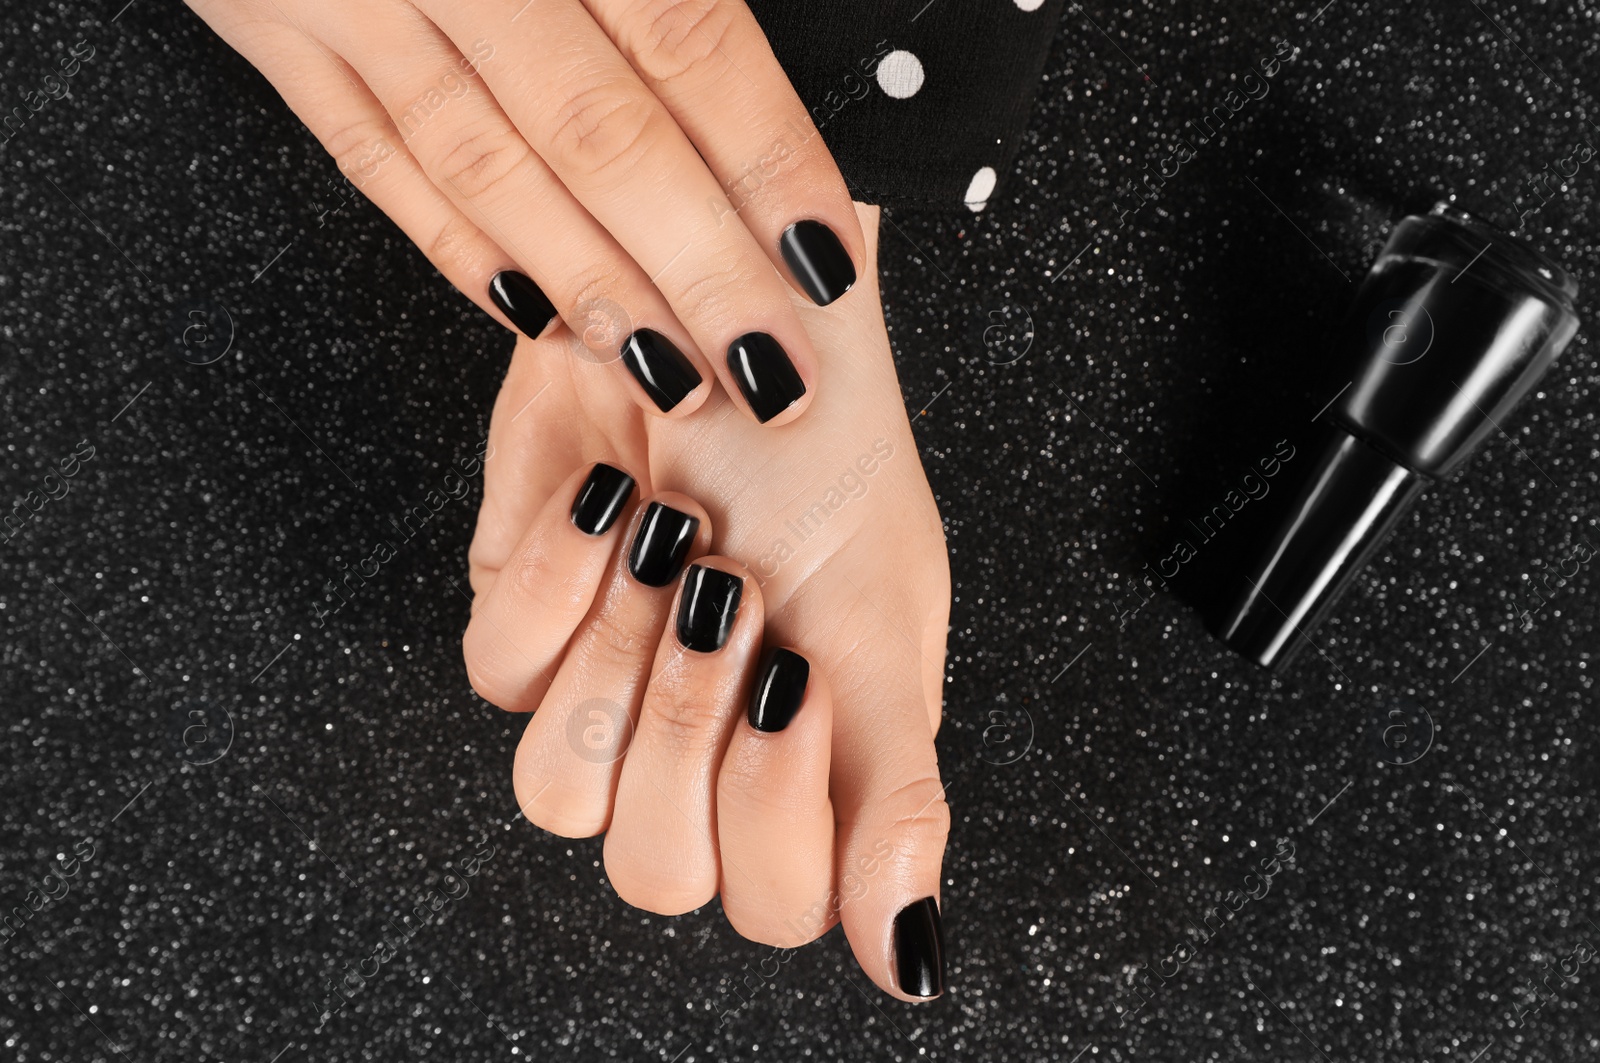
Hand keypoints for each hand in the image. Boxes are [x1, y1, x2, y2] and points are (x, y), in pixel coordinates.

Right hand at [188, 0, 863, 424]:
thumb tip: (766, 60)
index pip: (688, 41)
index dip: (765, 160)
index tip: (825, 259)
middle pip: (599, 134)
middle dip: (697, 266)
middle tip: (770, 368)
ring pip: (487, 167)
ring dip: (588, 284)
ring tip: (673, 370)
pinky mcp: (274, 30)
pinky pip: (372, 161)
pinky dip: (456, 246)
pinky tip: (531, 316)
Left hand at [463, 203, 952, 999]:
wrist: (736, 315)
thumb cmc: (830, 455)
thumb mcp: (887, 620)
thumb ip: (897, 793)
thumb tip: (908, 961)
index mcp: (806, 767)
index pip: (774, 903)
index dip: (779, 824)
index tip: (804, 685)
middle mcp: (699, 747)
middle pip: (657, 871)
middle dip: (693, 732)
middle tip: (735, 608)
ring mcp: (602, 688)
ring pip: (559, 796)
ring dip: (623, 668)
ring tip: (677, 557)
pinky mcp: (522, 615)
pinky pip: (497, 673)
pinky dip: (558, 585)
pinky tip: (616, 507)